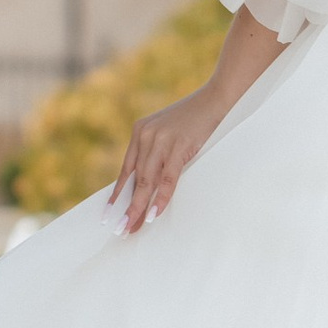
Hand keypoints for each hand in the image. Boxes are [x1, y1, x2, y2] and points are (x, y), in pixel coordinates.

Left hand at [111, 76, 231, 232]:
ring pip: (147, 181)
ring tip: (133, 227)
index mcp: (140, 131)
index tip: (110, 213)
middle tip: (121, 229)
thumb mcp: (169, 133)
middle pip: (135, 179)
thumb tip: (149, 183)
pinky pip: (167, 178)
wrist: (217, 98)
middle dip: (128, 207)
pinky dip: (161, 198)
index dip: (118, 194)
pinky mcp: (178, 146)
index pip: (126, 170)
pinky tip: (154, 214)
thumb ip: (156, 152)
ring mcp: (161, 140)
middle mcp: (145, 135)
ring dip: (140, 207)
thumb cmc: (196, 119)